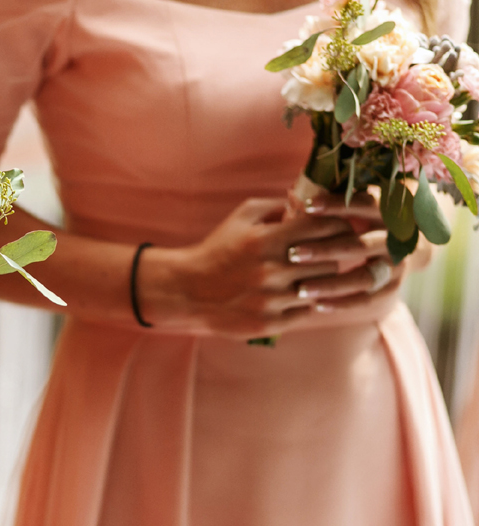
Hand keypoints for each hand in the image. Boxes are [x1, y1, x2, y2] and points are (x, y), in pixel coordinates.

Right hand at [137, 196, 354, 337]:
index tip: (336, 228)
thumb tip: (309, 202)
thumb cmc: (217, 250)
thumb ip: (276, 205)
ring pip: (322, 287)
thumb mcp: (241, 218)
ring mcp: (272, 299)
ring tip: (306, 275)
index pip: (325, 227)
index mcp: (267, 240)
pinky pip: (306, 312)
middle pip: (331, 259)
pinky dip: (302, 303)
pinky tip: (291, 296)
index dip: (338, 225)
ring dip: (318, 280)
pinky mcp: (270, 323)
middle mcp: (272, 270)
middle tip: (324, 253)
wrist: (186, 290)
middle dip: (330, 254)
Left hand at [283, 188, 415, 314]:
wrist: (403, 238)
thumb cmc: (363, 214)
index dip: (337, 204)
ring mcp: (397, 264)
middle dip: (326, 250)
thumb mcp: (356, 201)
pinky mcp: (393, 286)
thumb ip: (334, 199)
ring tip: (301, 289)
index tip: (307, 206)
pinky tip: (316, 305)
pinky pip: (369, 299)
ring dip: (332, 284)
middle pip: (362, 245)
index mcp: (389, 211)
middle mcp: (397, 239)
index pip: (365, 204)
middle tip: (292, 254)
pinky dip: (343, 303)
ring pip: (366, 278)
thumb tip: (296, 196)